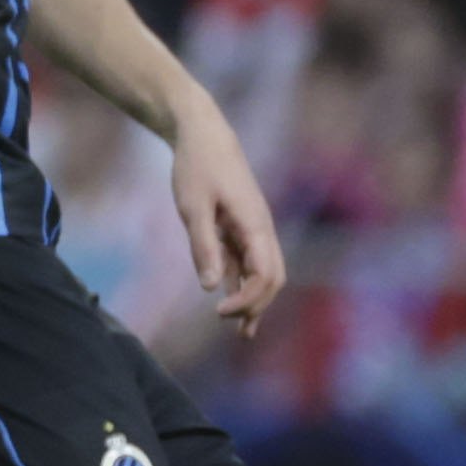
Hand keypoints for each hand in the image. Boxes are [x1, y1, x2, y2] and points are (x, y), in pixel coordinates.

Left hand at [169, 101, 287, 333]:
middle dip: (258, 305)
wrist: (203, 134)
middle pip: (272, 278)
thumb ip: (203, 246)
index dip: (248, 300)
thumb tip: (210, 288)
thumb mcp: (193, 208)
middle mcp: (261, 229)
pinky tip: (228, 299)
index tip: (218, 312)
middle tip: (234, 330)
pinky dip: (240, 282)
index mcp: (256, 225)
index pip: (265, 275)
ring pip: (262, 271)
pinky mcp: (239, 225)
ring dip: (253, 298)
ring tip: (240, 330)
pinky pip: (246, 260)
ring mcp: (253, 228)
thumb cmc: (197, 168)